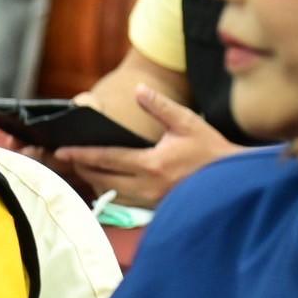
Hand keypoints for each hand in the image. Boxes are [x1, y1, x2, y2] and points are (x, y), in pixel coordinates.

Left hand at [55, 84, 240, 206]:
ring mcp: (152, 201)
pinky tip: (106, 183)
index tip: (62, 151)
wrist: (235, 180)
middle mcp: (148, 186)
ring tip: (83, 169)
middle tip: (68, 159)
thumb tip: (139, 89)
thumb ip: (160, 106)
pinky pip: (125, 203)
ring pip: (112, 195)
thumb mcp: (187, 122)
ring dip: (95, 182)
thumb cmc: (211, 149)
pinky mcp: (157, 209)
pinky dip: (111, 193)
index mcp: (152, 164)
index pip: (107, 159)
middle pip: (102, 180)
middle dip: (83, 169)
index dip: (82, 155)